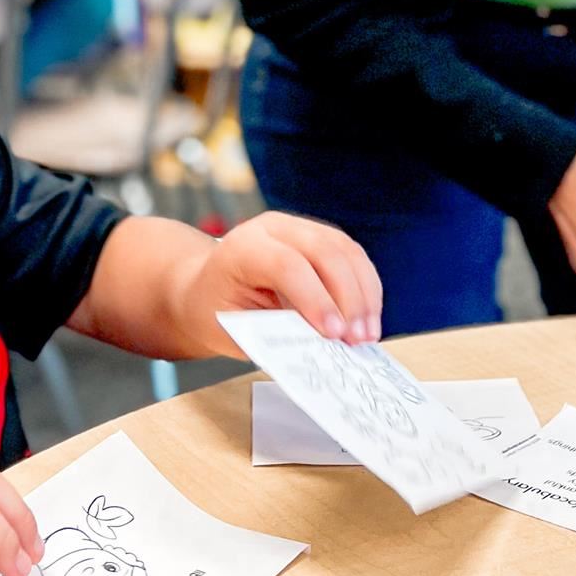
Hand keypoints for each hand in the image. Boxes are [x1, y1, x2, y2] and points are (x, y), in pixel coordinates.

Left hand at [186, 212, 382, 351]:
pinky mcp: (319, 235)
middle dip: (348, 298)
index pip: (287, 265)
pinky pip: (352, 255)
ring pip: (345, 250)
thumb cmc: (215, 311)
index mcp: (242, 247)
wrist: (207, 287)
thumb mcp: (232, 329)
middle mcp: (273, 227)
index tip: (334, 335)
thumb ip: (272, 335)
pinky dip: (366, 287)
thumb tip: (318, 348)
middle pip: (324, 251)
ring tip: (369, 334)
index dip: (315, 299)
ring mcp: (299, 226)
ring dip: (364, 294)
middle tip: (359, 340)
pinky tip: (368, 317)